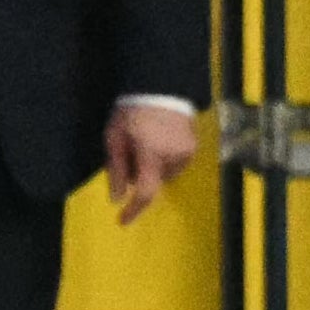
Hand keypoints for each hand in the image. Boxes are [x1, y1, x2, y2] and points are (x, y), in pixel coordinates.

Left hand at [105, 100, 197, 224]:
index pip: (145, 191)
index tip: (123, 221)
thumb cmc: (131, 111)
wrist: (160, 87)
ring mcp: (188, 152)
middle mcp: (174, 157)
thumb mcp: (114, 138)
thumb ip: (116, 169)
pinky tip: (157, 140)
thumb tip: (117, 198)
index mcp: (152, 153)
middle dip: (139, 174)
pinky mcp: (194, 147)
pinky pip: (175, 163)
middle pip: (153, 180)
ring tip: (143, 142)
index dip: (134, 209)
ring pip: (164, 173)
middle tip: (128, 151)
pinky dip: (163, 159)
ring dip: (152, 167)